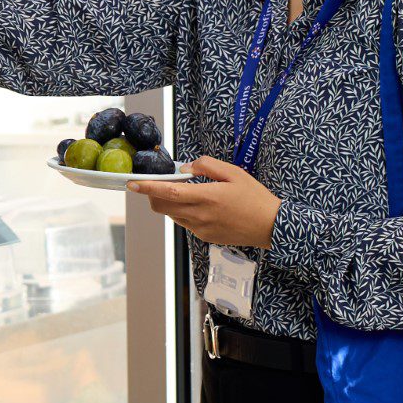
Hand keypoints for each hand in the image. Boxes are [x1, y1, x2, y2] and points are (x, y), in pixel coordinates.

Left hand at [127, 156, 281, 249]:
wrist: (271, 226)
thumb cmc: (254, 196)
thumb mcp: (234, 172)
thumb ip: (207, 166)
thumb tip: (184, 169)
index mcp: (207, 197)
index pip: (168, 193)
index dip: (147, 188)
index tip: (132, 183)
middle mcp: (200, 216)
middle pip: (162, 207)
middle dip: (153, 195)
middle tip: (158, 182)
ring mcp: (201, 229)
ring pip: (172, 215)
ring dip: (169, 203)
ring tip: (184, 190)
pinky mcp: (205, 236)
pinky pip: (185, 222)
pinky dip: (183, 211)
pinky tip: (198, 204)